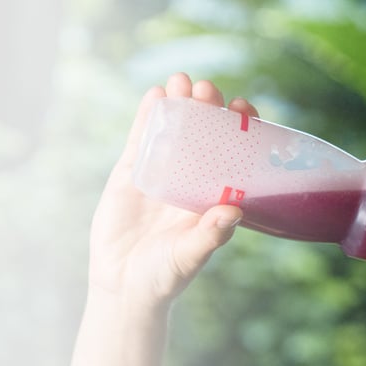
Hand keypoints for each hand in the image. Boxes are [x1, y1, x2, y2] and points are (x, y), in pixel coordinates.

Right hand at [88, 73, 259, 306]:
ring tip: (180, 80)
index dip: (240, 128)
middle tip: (207, 89)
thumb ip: (210, 236)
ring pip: (173, 130)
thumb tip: (234, 211)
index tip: (242, 108)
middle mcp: (192, 179)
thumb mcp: (189, 256)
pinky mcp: (131, 175)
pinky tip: (155, 94)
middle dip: (207, 108)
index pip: (234, 153)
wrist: (122, 286)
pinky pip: (141, 140)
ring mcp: (161, 174)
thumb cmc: (165, 276)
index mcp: (214, 194)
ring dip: (178, 103)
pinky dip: (148, 116)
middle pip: (204, 134)